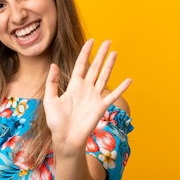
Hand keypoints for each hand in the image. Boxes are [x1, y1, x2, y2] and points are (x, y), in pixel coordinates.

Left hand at [43, 39, 131, 155]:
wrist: (65, 138)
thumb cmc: (56, 122)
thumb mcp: (50, 100)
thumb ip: (52, 82)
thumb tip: (53, 64)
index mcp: (73, 86)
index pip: (81, 65)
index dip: (86, 52)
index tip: (91, 41)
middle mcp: (85, 89)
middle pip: (95, 67)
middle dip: (101, 54)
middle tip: (108, 41)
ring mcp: (94, 97)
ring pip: (104, 76)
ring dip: (110, 65)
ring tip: (115, 53)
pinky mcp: (101, 107)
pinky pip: (113, 95)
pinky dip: (121, 88)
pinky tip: (129, 80)